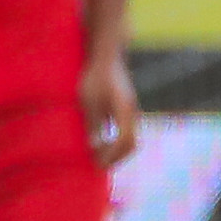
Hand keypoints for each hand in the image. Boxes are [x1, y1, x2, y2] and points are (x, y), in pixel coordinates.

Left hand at [80, 44, 140, 169]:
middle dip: (116, 157)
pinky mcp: (125, 107)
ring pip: (129, 137)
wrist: (106, 55)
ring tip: (98, 158)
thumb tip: (94, 147)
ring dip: (116, 150)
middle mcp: (132, 113)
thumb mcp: (89, 100)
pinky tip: (101, 143)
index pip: (124, 141)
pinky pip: (125, 130)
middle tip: (98, 165)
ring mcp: (130, 110)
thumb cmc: (95, 76)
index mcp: (125, 111)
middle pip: (131, 143)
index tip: (97, 163)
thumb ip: (93, 123)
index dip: (112, 155)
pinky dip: (116, 141)